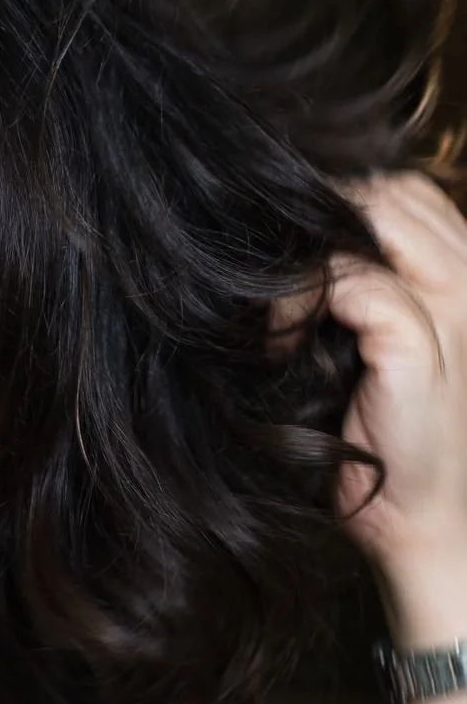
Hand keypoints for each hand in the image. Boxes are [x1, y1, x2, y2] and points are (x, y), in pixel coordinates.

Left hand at [290, 171, 466, 590]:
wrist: (415, 518)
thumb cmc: (381, 433)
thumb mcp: (365, 342)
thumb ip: (350, 284)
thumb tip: (271, 236)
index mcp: (458, 264)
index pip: (391, 185)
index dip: (328, 202)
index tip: (270, 246)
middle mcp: (463, 271)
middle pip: (378, 189)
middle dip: (310, 219)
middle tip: (257, 269)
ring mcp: (450, 301)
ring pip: (367, 217)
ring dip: (305, 254)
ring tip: (273, 312)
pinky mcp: (418, 338)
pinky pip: (347, 281)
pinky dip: (298, 303)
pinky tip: (279, 343)